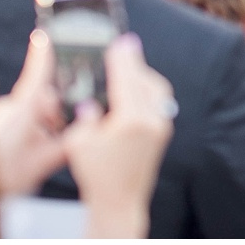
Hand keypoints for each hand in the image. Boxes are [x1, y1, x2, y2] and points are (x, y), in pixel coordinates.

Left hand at [0, 31, 69, 197]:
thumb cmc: (2, 174)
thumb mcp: (43, 162)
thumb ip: (68, 143)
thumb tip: (88, 129)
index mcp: (23, 110)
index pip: (38, 75)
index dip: (44, 54)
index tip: (45, 33)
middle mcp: (9, 108)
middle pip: (43, 98)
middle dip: (55, 113)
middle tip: (57, 136)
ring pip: (32, 110)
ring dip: (42, 125)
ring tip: (39, 150)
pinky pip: (19, 118)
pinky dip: (30, 129)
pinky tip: (29, 150)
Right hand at [65, 35, 173, 239]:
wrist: (120, 202)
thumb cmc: (95, 174)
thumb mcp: (80, 143)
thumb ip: (86, 115)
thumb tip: (92, 98)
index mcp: (131, 121)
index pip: (127, 80)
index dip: (122, 59)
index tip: (119, 41)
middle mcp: (152, 121)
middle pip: (146, 81)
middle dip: (134, 63)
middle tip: (122, 47)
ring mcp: (161, 126)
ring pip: (158, 90)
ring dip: (143, 75)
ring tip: (127, 66)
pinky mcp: (163, 132)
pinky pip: (160, 101)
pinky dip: (149, 90)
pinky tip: (136, 88)